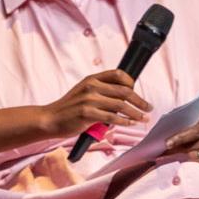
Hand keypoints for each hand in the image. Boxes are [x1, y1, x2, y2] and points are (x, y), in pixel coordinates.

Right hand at [36, 70, 150, 136]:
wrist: (49, 119)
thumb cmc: (68, 109)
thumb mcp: (82, 93)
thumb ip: (100, 91)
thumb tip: (122, 97)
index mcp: (91, 79)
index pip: (118, 74)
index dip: (131, 82)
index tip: (137, 93)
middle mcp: (91, 87)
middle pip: (124, 91)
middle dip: (140, 101)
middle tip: (148, 108)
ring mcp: (89, 100)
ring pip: (121, 105)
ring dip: (136, 113)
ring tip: (143, 119)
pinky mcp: (87, 114)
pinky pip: (112, 117)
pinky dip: (125, 121)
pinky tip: (130, 123)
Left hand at [163, 119, 198, 170]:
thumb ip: (185, 133)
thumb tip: (164, 142)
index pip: (192, 132)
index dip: (179, 138)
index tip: (167, 144)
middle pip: (190, 147)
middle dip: (174, 152)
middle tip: (160, 156)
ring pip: (193, 158)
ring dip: (180, 161)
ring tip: (168, 163)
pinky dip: (189, 168)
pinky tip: (180, 170)